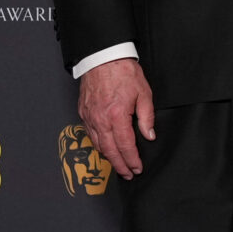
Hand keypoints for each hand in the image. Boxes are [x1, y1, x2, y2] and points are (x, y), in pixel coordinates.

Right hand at [77, 58, 154, 178]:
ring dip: (108, 157)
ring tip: (118, 165)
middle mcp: (100, 119)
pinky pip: (90, 134)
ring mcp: (89, 116)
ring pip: (98, 145)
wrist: (103, 57)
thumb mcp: (144, 93)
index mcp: (117, 115)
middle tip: (128, 174)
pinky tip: (105, 148)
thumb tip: (149, 135)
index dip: (132, 160)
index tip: (137, 168)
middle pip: (109, 151)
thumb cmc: (123, 72)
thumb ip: (146, 117)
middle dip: (120, 165)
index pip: (125, 146)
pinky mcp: (83, 112)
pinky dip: (98, 144)